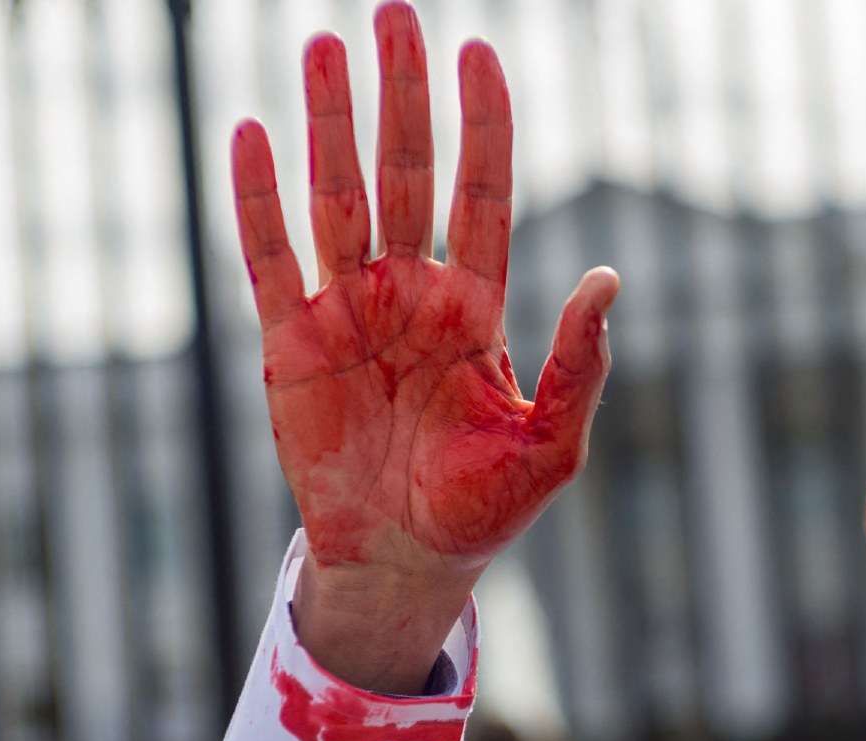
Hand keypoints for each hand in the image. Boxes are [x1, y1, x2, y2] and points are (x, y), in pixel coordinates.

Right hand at [230, 2, 617, 692]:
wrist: (406, 561)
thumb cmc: (486, 509)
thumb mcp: (550, 446)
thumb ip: (578, 366)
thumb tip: (609, 277)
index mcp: (476, 308)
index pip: (481, 196)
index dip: (482, 127)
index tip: (481, 53)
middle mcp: (412, 293)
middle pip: (407, 175)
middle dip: (402, 97)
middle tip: (394, 16)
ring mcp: (349, 312)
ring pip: (337, 198)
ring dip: (328, 125)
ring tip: (323, 47)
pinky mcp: (291, 345)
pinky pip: (271, 261)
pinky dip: (260, 202)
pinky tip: (255, 136)